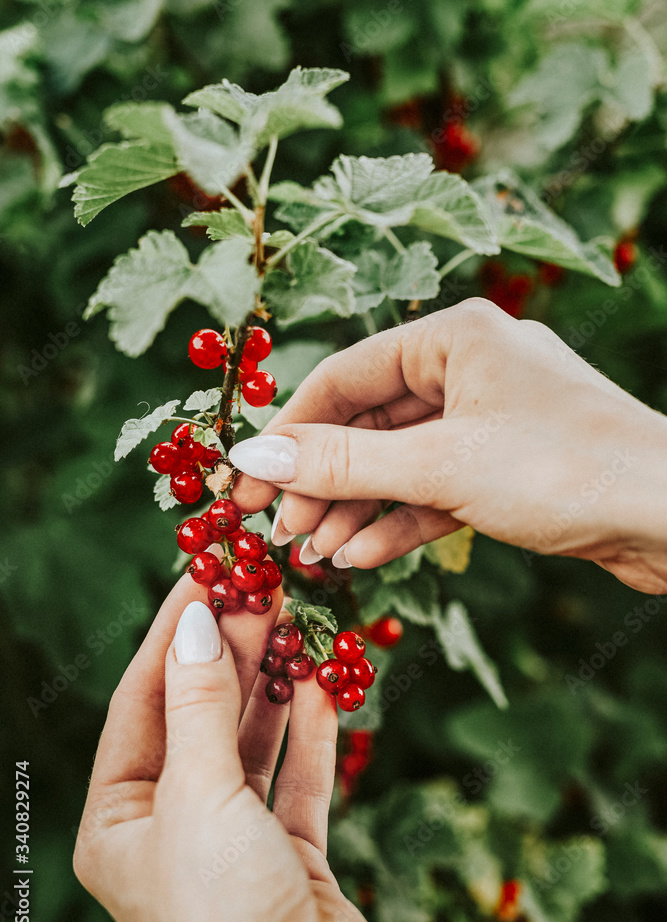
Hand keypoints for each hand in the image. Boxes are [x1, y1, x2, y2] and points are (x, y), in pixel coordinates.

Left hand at [73, 570, 391, 921]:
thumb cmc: (225, 913)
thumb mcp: (198, 794)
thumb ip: (201, 704)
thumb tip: (197, 623)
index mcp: (119, 821)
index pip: (142, 702)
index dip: (172, 633)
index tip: (205, 573)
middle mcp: (170, 826)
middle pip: (200, 715)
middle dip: (232, 651)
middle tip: (263, 587)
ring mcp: (232, 840)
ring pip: (251, 741)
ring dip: (275, 684)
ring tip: (296, 621)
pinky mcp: (288, 854)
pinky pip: (298, 778)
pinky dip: (312, 732)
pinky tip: (325, 685)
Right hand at [230, 298, 666, 592]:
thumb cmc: (563, 468)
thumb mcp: (440, 465)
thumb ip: (342, 464)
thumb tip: (252, 460)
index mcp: (454, 336)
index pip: (344, 376)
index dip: (288, 432)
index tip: (243, 481)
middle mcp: (469, 369)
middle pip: (368, 425)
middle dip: (321, 482)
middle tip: (275, 532)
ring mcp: (489, 421)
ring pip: (399, 463)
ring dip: (354, 510)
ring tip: (312, 555)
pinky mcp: (506, 467)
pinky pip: (435, 489)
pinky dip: (398, 522)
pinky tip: (358, 557)